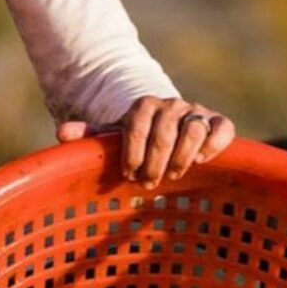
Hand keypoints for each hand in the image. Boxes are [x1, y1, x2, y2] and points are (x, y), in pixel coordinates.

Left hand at [57, 96, 234, 187]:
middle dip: (156, 161)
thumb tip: (63, 134)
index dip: (133, 150)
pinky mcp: (218, 122)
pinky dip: (214, 145)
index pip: (137, 123)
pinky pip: (222, 128)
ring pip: (193, 130)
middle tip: (149, 183)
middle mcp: (172, 104)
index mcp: (144, 105)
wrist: (168, 128)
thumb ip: (91, 136)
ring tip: (174, 175)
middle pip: (165, 130)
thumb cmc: (137, 139)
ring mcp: (196, 112)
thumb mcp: (113, 137)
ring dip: (182, 157)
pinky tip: (201, 162)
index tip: (128, 173)